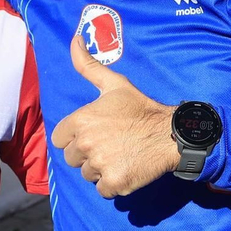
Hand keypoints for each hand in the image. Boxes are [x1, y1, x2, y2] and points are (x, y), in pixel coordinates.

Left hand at [50, 34, 178, 198]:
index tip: (94, 134)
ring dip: (100, 169)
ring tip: (120, 155)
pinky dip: (113, 184)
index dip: (75, 137)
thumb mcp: (114, 84)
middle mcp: (86, 144)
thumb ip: (88, 66)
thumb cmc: (141, 108)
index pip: (59, 139)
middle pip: (72, 159)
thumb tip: (74, 39)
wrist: (171, 134)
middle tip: (111, 144)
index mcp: (81, 121)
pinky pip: (102, 190)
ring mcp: (100, 165)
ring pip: (87, 175)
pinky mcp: (114, 183)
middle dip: (87, 154)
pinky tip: (127, 169)